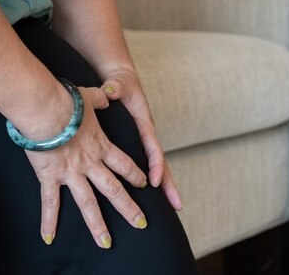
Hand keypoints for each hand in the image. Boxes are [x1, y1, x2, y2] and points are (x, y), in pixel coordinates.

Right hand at [25, 86, 149, 248]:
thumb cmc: (66, 100)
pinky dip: (49, 222)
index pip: (123, 163)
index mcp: (100, 145)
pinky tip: (49, 238)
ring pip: (88, 203)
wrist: (46, 108)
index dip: (135, 174)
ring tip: (106, 243)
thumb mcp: (88, 96)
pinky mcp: (50, 177)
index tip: (145, 184)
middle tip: (141, 224)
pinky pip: (50, 203)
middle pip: (113, 189)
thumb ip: (100, 98)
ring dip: (98, 225)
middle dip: (128, 208)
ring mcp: (71, 173)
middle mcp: (90, 163)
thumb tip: (107, 95)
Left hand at [100, 69, 182, 210]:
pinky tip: (154, 198)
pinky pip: (149, 164)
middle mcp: (148, 134)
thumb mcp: (118, 84)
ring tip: (173, 209)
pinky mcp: (141, 144)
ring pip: (158, 166)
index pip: (152, 145)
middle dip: (168, 184)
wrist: (122, 80)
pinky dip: (154, 180)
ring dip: (165, 186)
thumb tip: (111, 91)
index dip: (154, 164)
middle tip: (177, 206)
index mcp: (144, 122)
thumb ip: (114, 88)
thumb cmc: (120, 83)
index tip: (154, 181)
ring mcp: (146, 140)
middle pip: (161, 161)